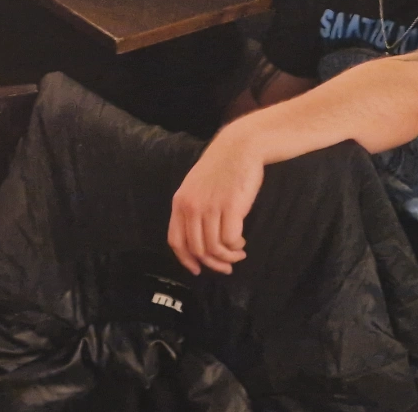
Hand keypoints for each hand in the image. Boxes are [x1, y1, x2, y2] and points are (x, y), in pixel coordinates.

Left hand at [167, 128, 260, 275]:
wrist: (239, 147)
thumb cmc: (221, 167)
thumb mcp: (196, 186)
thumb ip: (193, 210)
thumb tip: (199, 243)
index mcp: (180, 202)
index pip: (176, 241)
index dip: (186, 260)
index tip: (197, 269)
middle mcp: (192, 207)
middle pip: (197, 249)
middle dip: (212, 264)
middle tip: (226, 267)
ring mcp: (210, 207)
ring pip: (214, 248)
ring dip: (228, 257)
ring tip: (237, 254)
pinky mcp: (230, 207)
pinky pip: (230, 240)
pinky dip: (236, 247)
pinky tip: (241, 243)